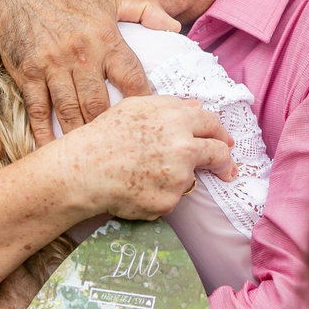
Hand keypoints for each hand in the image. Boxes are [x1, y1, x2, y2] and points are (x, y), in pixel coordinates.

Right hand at [0, 0, 180, 144]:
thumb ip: (145, 10)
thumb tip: (175, 27)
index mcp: (105, 37)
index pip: (132, 76)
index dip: (144, 102)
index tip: (153, 123)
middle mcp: (80, 54)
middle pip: (99, 103)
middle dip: (111, 130)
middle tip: (123, 151)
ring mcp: (52, 66)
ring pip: (70, 111)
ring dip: (81, 137)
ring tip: (93, 159)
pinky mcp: (28, 74)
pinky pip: (39, 110)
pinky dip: (44, 134)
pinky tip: (54, 151)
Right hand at [58, 95, 236, 220]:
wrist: (84, 170)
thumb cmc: (105, 135)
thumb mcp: (136, 107)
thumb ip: (171, 106)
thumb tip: (198, 108)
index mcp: (177, 119)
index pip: (212, 125)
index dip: (220, 133)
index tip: (225, 143)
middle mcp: (183, 148)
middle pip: (218, 155)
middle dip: (224, 163)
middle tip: (224, 170)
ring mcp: (177, 178)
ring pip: (188, 179)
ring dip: (175, 179)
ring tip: (144, 174)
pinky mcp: (168, 202)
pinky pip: (170, 200)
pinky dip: (158, 196)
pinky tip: (136, 188)